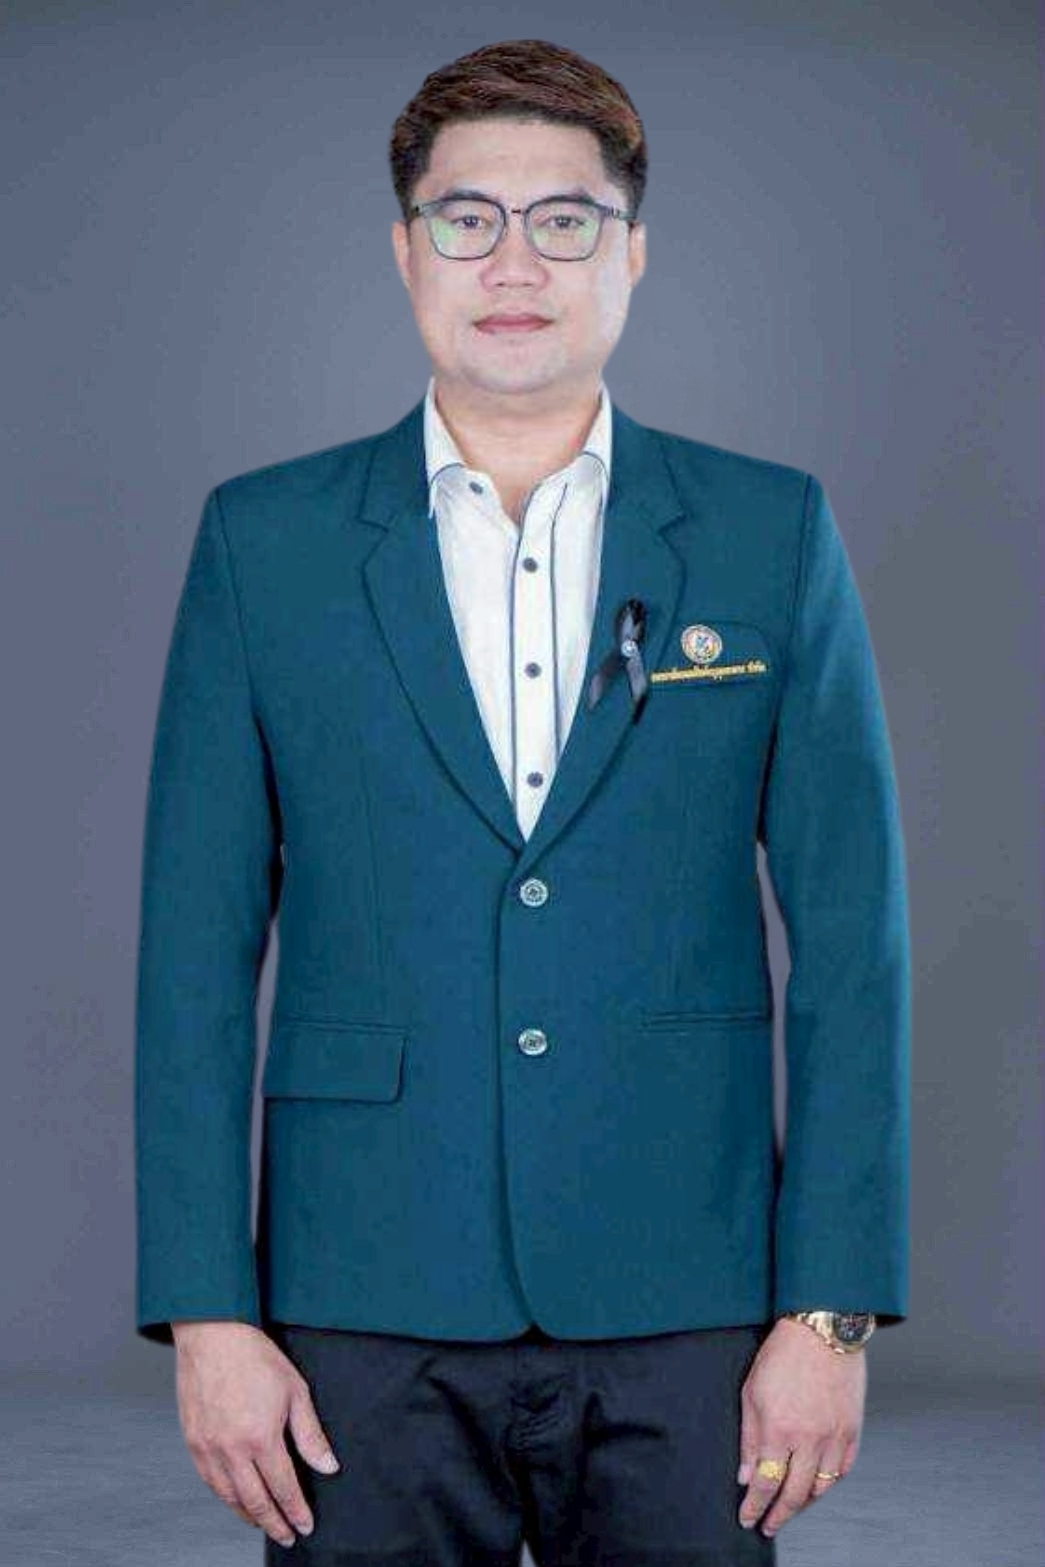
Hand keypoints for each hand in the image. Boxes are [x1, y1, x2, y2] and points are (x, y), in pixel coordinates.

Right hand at [172, 1319, 340, 1549]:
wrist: (213, 1335)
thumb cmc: (255, 1357)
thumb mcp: (295, 1390)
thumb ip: (310, 1434)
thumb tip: (327, 1466)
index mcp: (260, 1438)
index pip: (283, 1488)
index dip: (296, 1511)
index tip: (305, 1526)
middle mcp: (231, 1450)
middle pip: (255, 1502)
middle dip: (274, 1523)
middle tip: (287, 1535)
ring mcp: (208, 1448)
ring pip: (229, 1497)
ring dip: (249, 1515)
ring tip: (265, 1522)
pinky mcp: (192, 1442)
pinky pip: (209, 1482)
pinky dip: (225, 1497)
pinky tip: (236, 1498)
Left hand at [737, 1316, 865, 1538]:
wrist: (823, 1329)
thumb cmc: (782, 1355)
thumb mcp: (751, 1392)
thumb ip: (749, 1438)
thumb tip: (746, 1475)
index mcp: (779, 1430)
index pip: (766, 1483)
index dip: (755, 1507)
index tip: (747, 1518)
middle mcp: (809, 1440)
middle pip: (794, 1494)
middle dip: (778, 1516)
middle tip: (769, 1526)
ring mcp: (834, 1437)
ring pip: (821, 1488)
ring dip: (803, 1503)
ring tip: (790, 1507)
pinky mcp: (853, 1430)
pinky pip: (842, 1470)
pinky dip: (829, 1483)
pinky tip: (818, 1485)